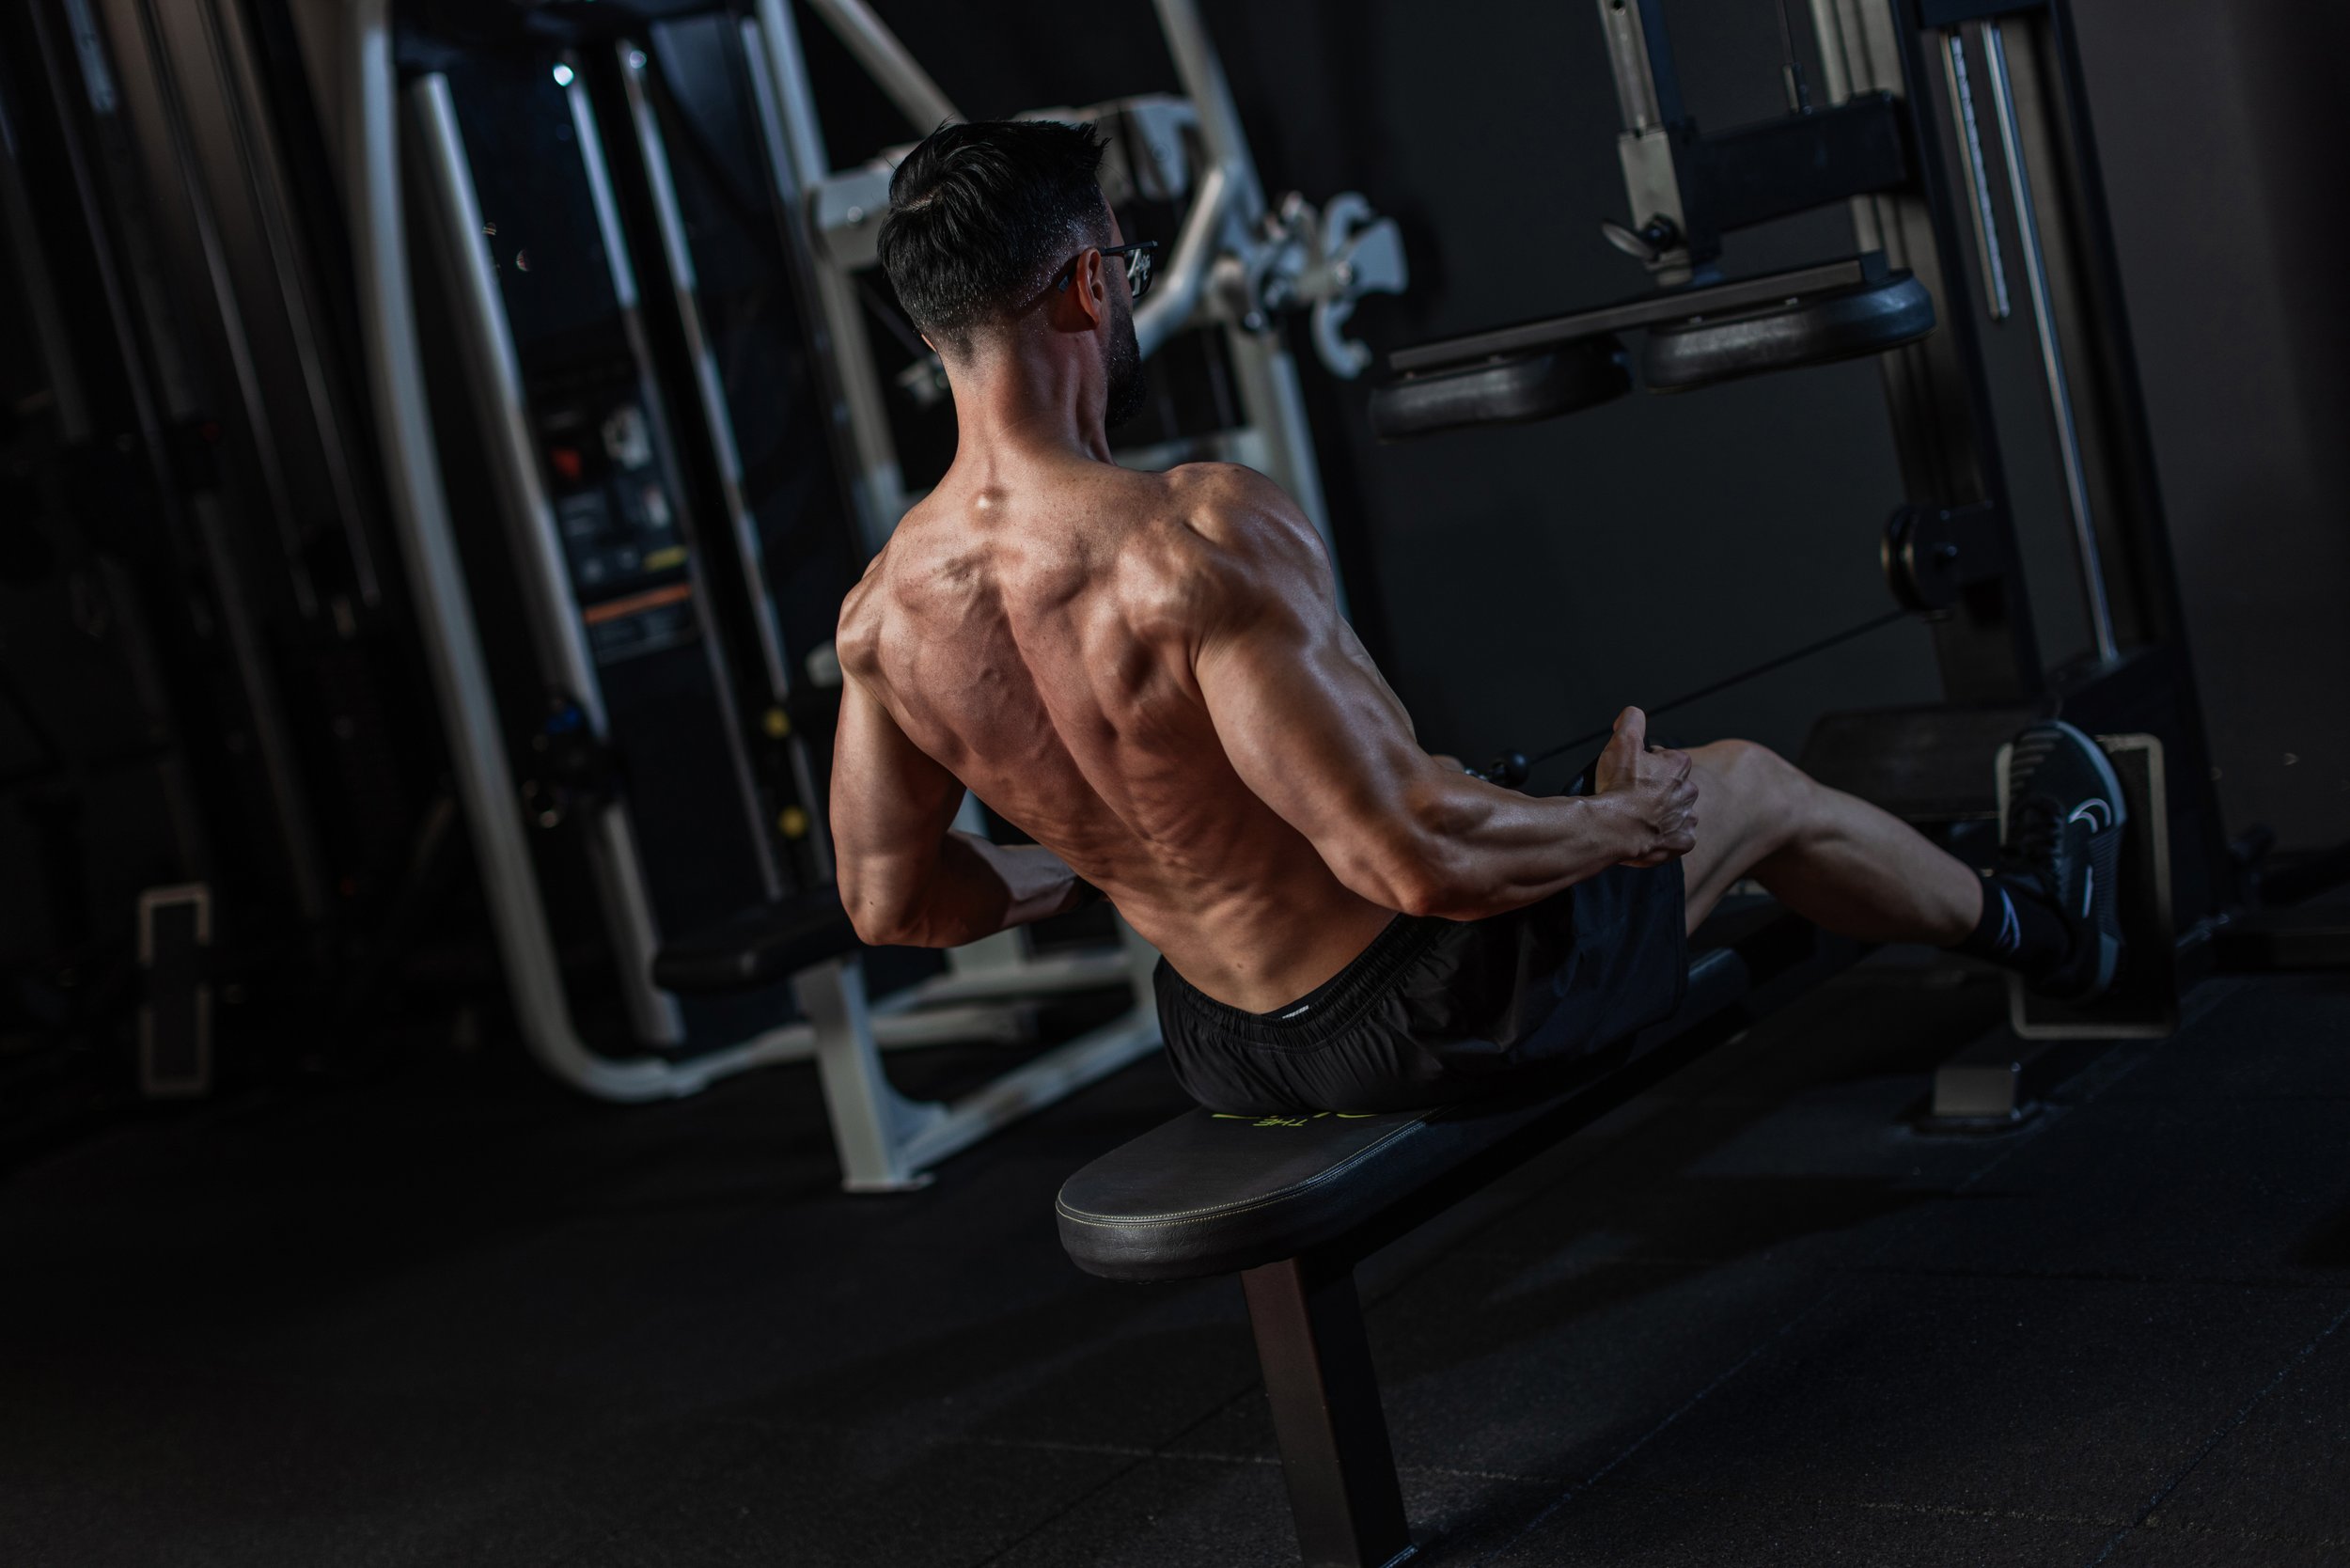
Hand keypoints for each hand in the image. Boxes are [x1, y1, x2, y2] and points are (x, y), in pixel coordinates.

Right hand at [1592, 706, 1697, 865]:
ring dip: (1661, 814)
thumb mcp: (1621, 741)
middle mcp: (1689, 791)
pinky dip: (1665, 837)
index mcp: (1679, 765)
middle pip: (1671, 786)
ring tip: (1637, 817)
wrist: (1612, 829)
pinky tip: (1647, 834)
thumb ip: (1631, 720)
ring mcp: (1686, 818)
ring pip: (1676, 812)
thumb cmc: (1618, 787)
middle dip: (1655, 790)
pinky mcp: (1682, 842)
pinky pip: (1678, 838)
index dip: (1643, 764)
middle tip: (1631, 796)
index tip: (1629, 773)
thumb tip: (1633, 714)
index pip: (1663, 758)